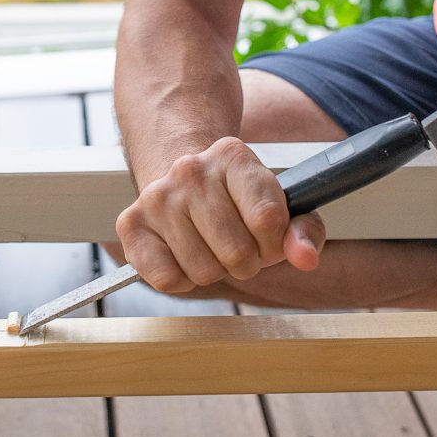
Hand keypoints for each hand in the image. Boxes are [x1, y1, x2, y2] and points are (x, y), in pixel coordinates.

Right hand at [115, 137, 325, 293]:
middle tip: (239, 247)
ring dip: (215, 271)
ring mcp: (157, 197)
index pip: (267, 218)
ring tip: (211, 248)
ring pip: (204, 271)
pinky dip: (183, 280)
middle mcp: (190, 170)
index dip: (275, 243)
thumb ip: (304, 231)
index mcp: (233, 156)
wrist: (182, 180)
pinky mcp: (131, 224)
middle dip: (246, 262)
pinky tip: (185, 256)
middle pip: (237, 252)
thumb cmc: (238, 202)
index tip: (268, 238)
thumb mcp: (280, 206)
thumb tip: (306, 258)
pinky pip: (167, 280)